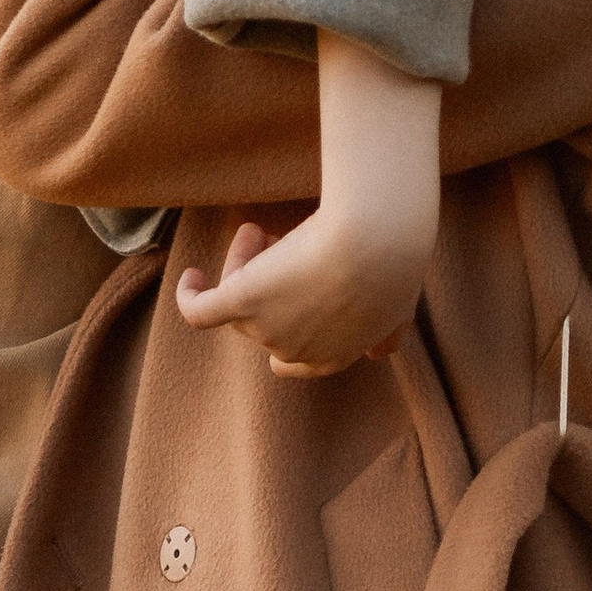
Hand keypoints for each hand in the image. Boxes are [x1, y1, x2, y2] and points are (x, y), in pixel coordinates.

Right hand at [175, 32, 443, 378]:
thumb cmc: (396, 255)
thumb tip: (385, 353)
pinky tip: (194, 275)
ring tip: (261, 228)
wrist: (377, 236)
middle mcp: (298, 352)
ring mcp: (267, 331)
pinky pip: (199, 311)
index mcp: (333, 356)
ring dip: (245, 265)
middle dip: (272, 283)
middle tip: (282, 237)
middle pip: (265, 325)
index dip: (292, 322)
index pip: (297, 362)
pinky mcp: (241, 303)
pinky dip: (191, 294)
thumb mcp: (399, 304)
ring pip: (236, 304)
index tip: (300, 283)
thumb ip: (390, 332)